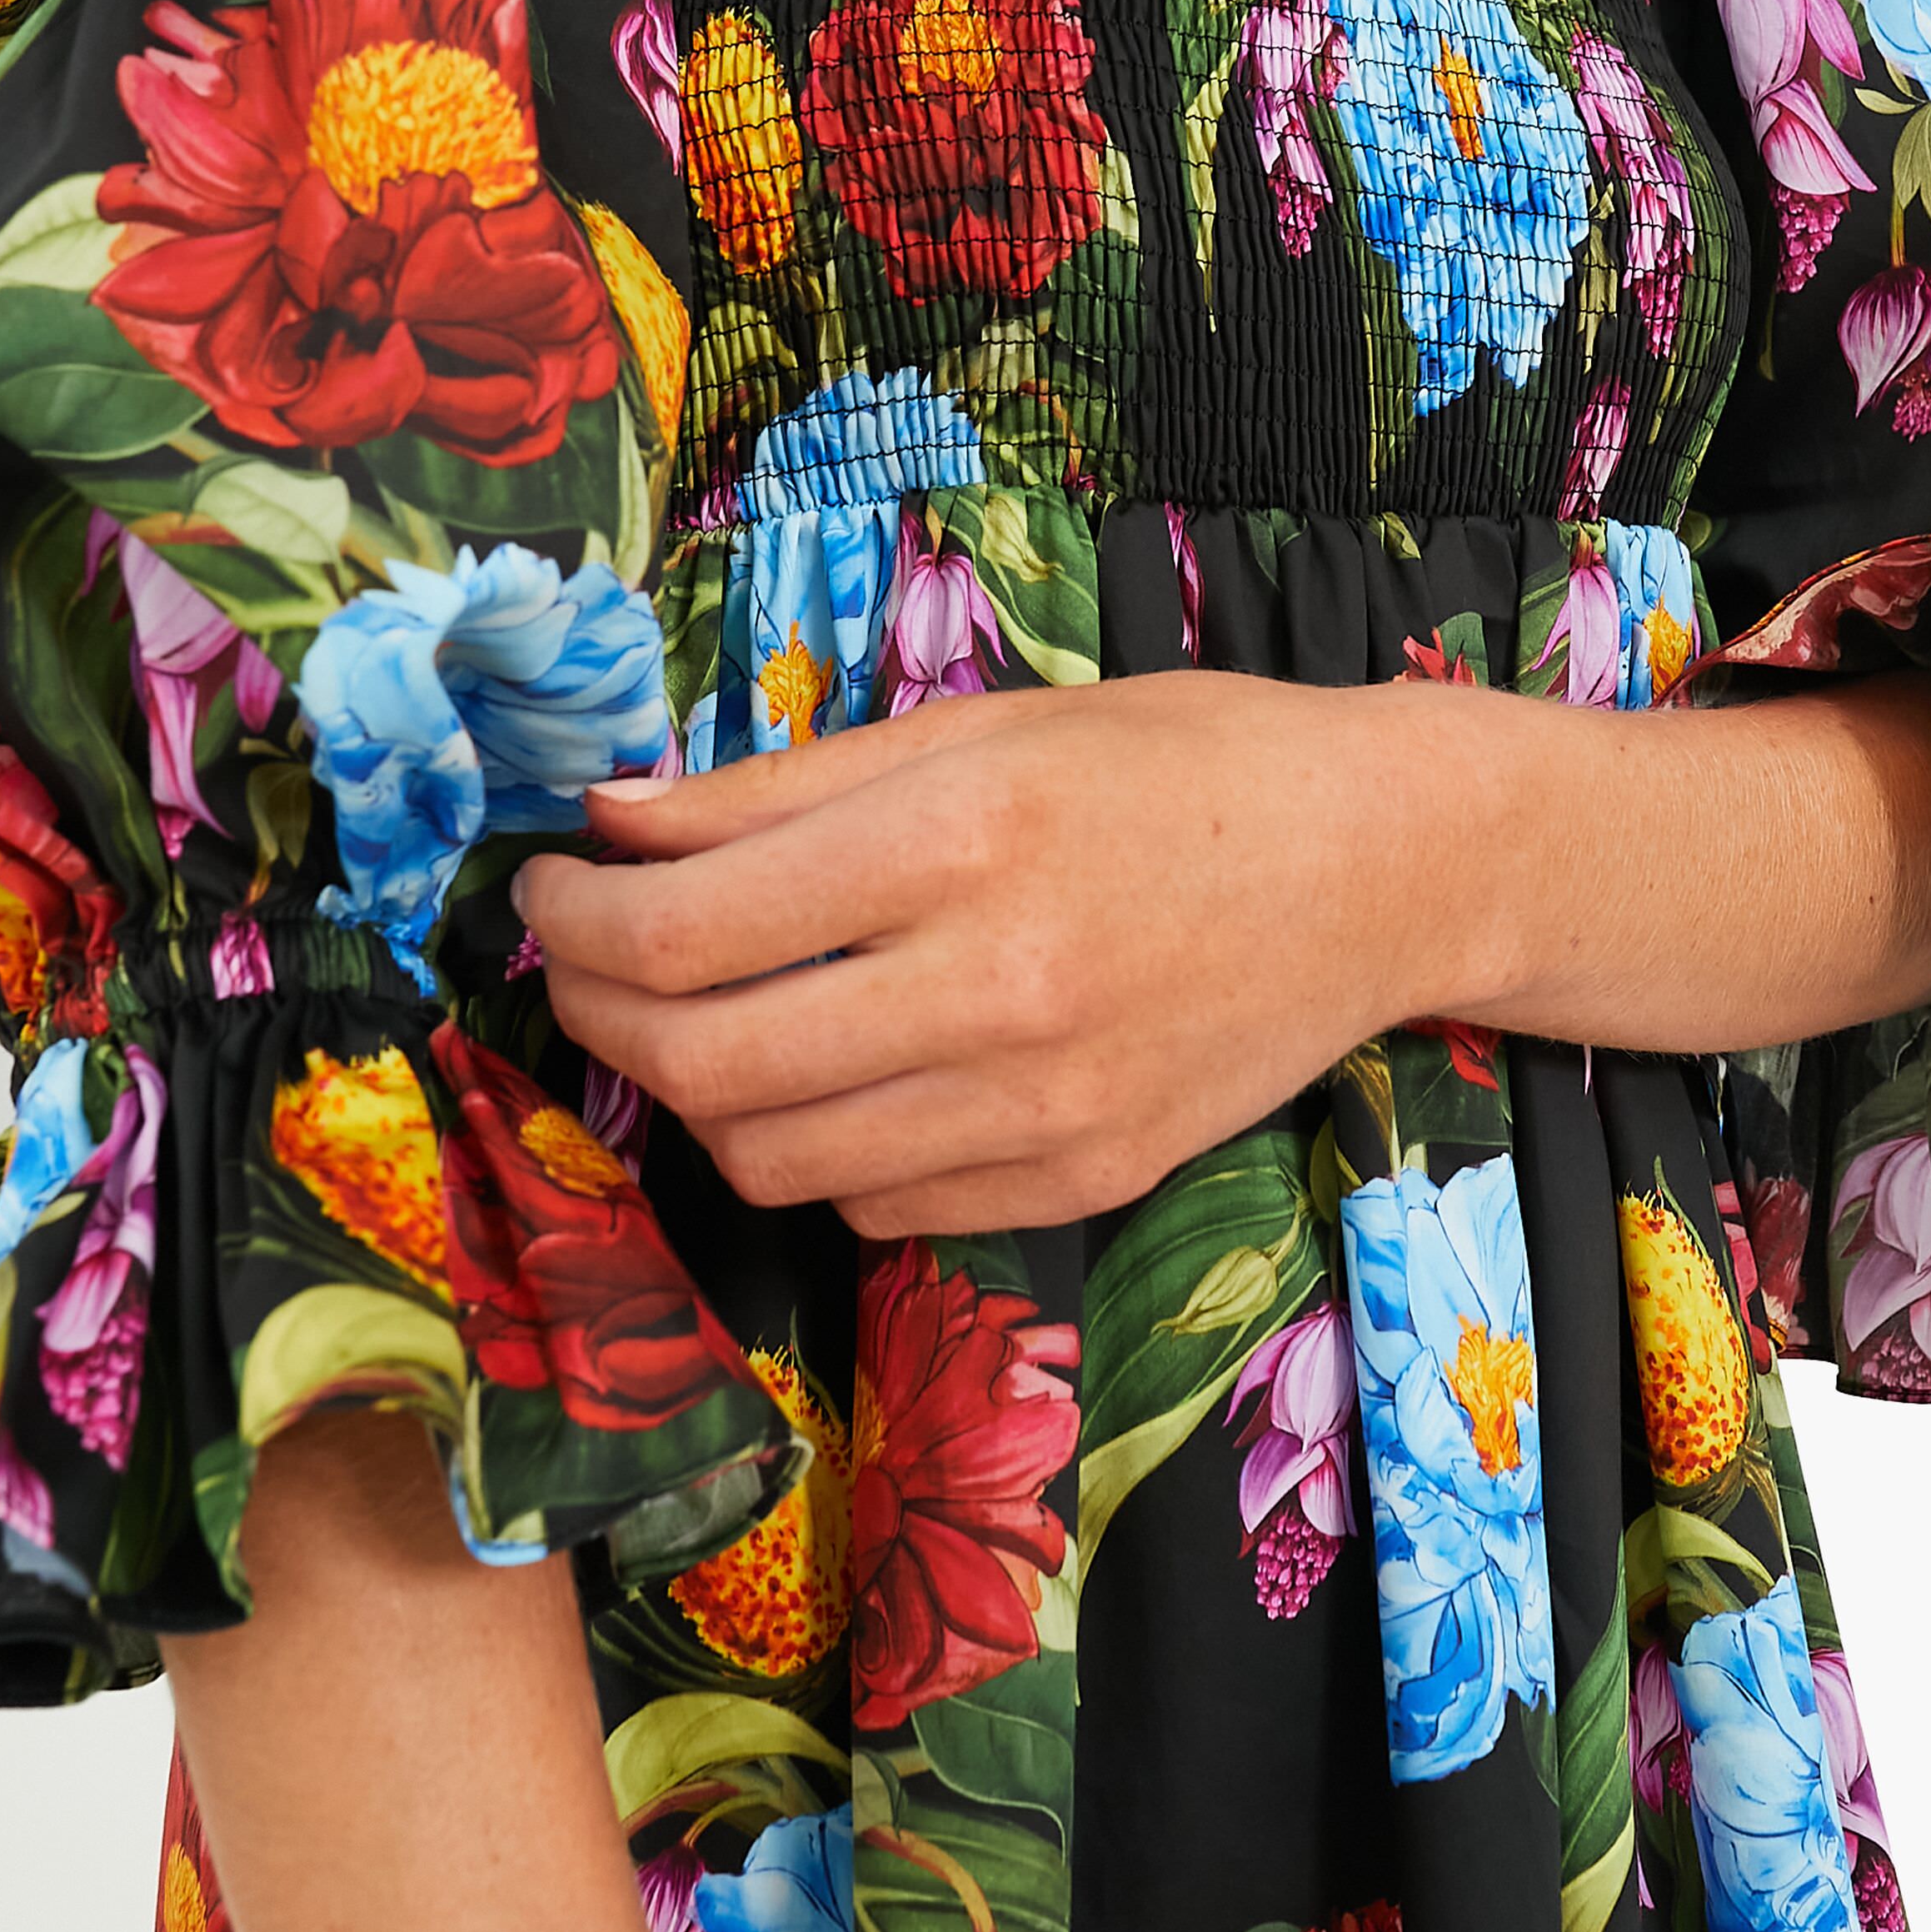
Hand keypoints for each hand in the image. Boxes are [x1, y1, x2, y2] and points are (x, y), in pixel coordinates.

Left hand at [514, 673, 1460, 1236]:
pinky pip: (875, 1206)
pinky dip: (811, 1146)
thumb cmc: (1178, 763)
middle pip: (702, 1062)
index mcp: (962, 841)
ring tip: (690, 1015)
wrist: (1379, 867)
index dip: (575, 920)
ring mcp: (1042, 1110)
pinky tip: (824, 1069)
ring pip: (771, 1159)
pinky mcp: (1078, 1182)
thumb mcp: (978, 725)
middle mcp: (997, 989)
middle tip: (585, 958)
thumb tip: (613, 820)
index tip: (551, 886)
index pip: (684, 931)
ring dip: (691, 1092)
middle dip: (597, 1011)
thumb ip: (782, 787)